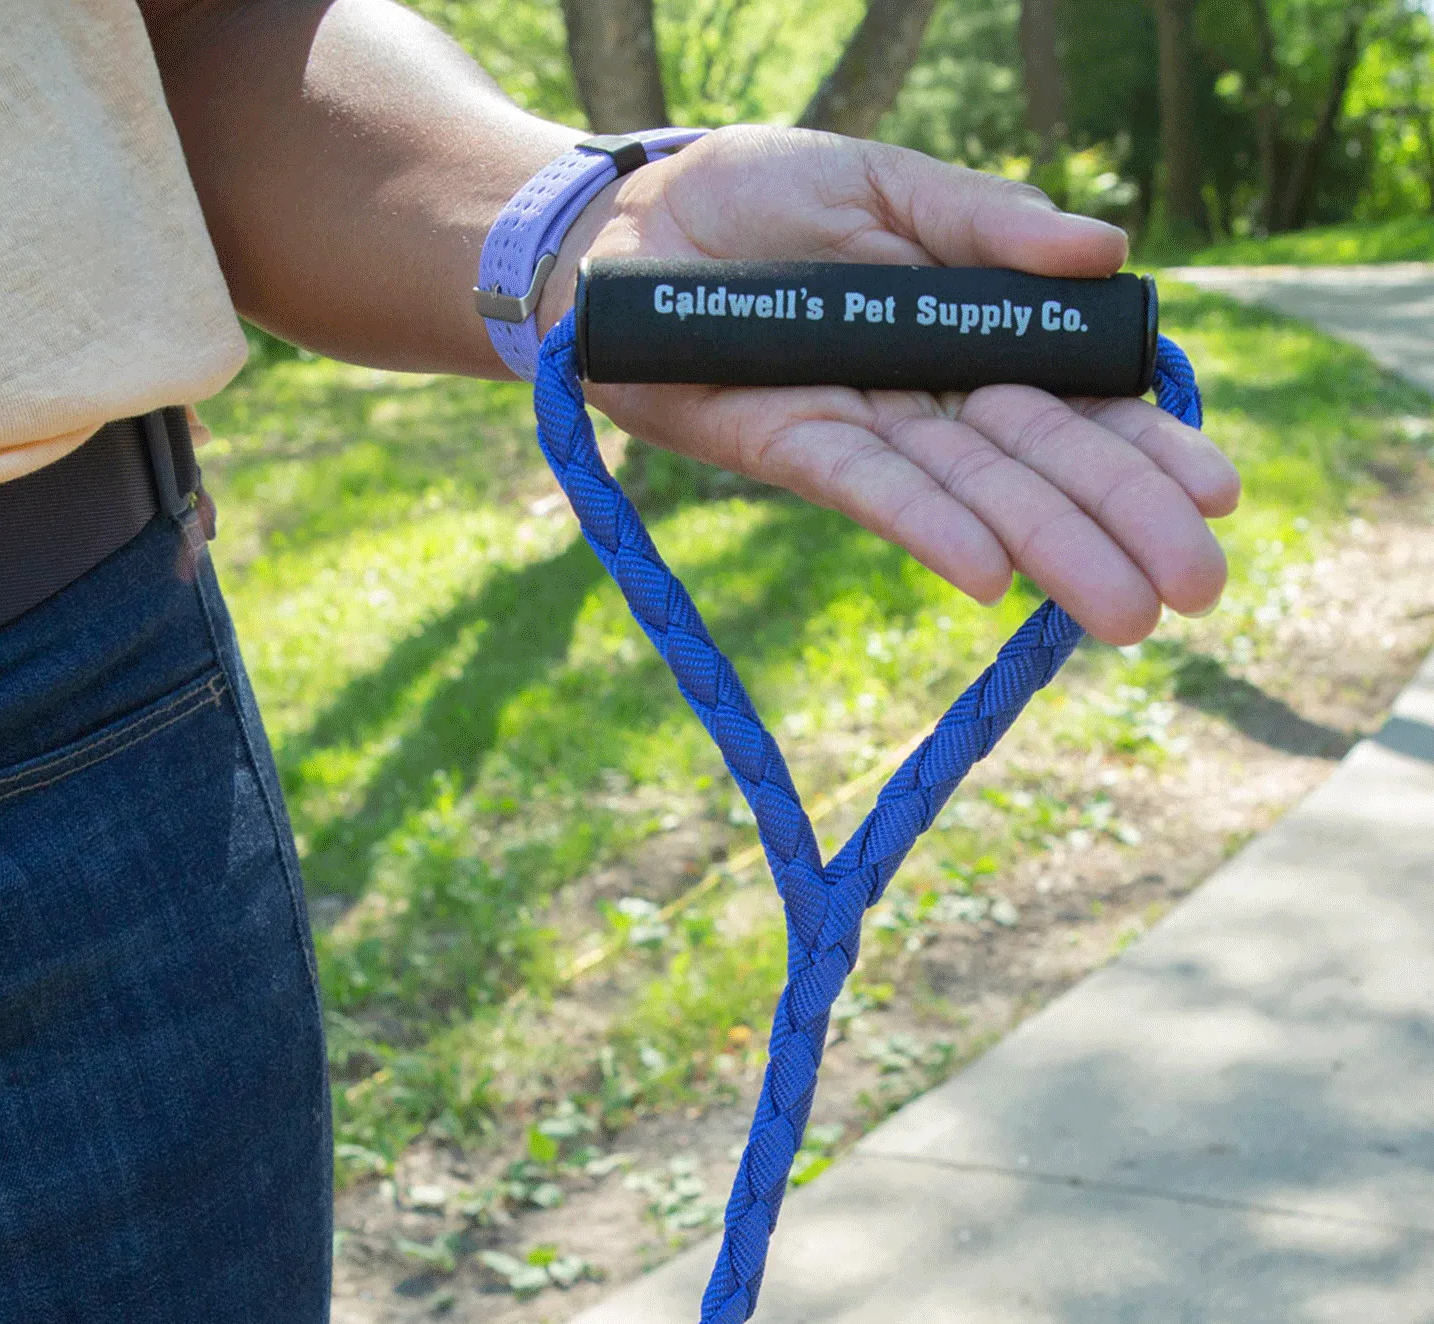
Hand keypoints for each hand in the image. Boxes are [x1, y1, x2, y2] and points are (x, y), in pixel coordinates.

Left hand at [537, 127, 1239, 646]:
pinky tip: (991, 573)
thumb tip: (1105, 249)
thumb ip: (986, 222)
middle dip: (1120, 526)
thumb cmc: (761, 200)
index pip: (1078, 403)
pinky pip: (865, 489)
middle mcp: (925, 399)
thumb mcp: (888, 185)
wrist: (629, 223)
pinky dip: (927, 527)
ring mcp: (860, 427)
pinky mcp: (783, 444)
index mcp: (970, 335)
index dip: (1145, 449)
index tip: (1219, 495)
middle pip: (1039, 465)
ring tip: (1123, 613)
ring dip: (1048, 550)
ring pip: (968, 494)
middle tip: (1199, 594)